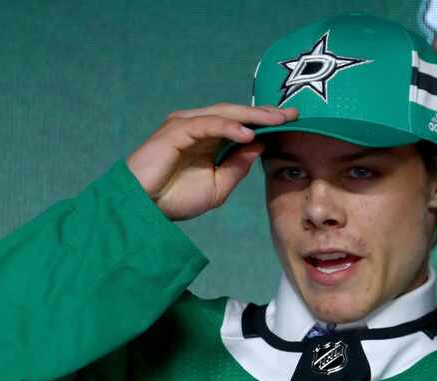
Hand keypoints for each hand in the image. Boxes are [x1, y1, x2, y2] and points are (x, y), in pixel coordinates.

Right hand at [126, 103, 297, 219]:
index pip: (242, 124)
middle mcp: (197, 127)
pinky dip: (229, 127)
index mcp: (208, 140)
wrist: (143, 209)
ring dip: (252, 116)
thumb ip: (237, 167)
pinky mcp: (176, 130)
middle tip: (293, 114)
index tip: (293, 124)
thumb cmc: (174, 199)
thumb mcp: (218, 187)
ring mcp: (186, 125)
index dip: (266, 123)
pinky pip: (207, 124)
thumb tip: (259, 145)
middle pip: (237, 114)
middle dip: (265, 113)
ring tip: (277, 120)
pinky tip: (248, 134)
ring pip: (225, 114)